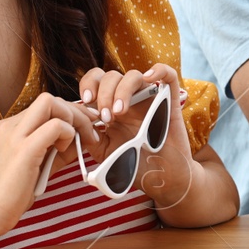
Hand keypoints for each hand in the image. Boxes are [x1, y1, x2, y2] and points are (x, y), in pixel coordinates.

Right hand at [0, 92, 80, 236]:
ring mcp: (16, 135)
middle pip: (50, 99)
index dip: (71, 113)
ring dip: (74, 119)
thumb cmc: (9, 195)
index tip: (87, 127)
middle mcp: (11, 126)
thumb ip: (57, 153)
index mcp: (12, 128)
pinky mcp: (24, 150)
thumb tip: (81, 141)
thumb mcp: (37, 167)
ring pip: (51, 103)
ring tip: (78, 142)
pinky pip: (55, 126)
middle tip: (91, 132)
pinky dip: (68, 134)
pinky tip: (65, 151)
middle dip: (77, 112)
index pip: (46, 106)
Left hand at [76, 63, 195, 210]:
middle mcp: (128, 98)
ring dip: (123, 90)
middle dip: (105, 93)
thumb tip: (78, 119)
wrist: (159, 178)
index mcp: (110, 106)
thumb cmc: (132, 164)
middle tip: (106, 117)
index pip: (96, 81)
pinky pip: (168, 76)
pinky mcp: (170, 101)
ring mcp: (149, 98)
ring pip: (134, 75)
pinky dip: (159, 70)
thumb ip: (89, 135)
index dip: (89, 85)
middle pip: (112, 76)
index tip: (87, 101)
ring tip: (120, 112)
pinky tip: (149, 78)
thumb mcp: (103, 151)